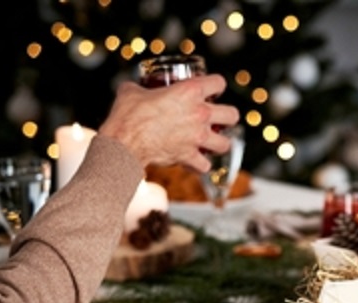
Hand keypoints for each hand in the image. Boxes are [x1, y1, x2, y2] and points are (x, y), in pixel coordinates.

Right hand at [98, 76, 240, 172]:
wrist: (125, 141)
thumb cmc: (127, 114)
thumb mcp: (132, 91)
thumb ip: (139, 87)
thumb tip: (133, 88)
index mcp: (189, 92)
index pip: (218, 82)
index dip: (217, 85)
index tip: (213, 90)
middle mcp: (200, 114)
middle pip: (232, 114)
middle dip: (228, 117)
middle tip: (218, 118)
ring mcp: (198, 137)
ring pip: (226, 144)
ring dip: (219, 143)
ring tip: (211, 142)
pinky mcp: (190, 157)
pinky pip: (205, 166)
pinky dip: (200, 165)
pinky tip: (194, 162)